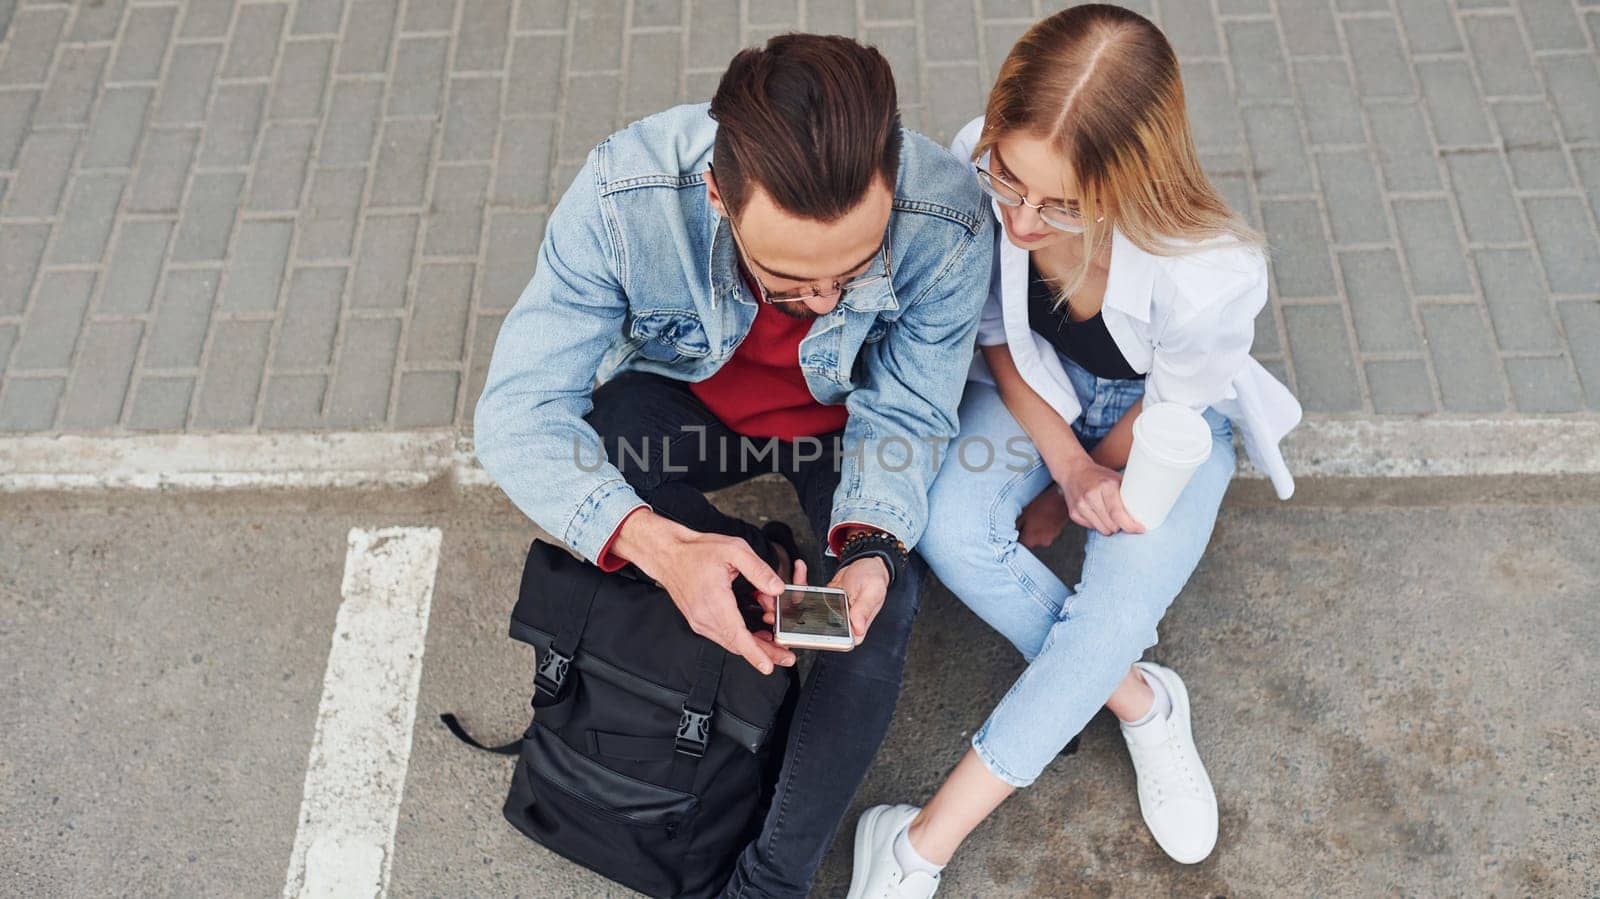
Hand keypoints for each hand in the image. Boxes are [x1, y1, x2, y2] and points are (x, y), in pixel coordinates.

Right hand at [613, 510, 795, 673]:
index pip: (737, 636)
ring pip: (731, 642)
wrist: (668, 554)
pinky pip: (723, 636)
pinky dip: (741, 637)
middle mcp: (704, 617)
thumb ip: (758, 569)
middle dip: (764, 653)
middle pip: (737, 644)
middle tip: (786, 656)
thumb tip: (777, 588)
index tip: (768, 666)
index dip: (754, 653)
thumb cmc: (696, 551)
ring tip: (776, 641)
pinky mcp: (699, 621)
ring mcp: (700, 622)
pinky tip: (756, 634)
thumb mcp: (733, 549)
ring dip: (754, 644)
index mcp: (714, 602)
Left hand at [754, 554, 888, 646]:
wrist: (869, 562)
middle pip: (811, 629)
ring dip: (790, 602)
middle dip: (790, 620)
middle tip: (774, 613)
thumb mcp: (873, 592)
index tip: (791, 632)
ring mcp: (828, 613)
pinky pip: (807, 595)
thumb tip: (856, 628)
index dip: (809, 638)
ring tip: (780, 591)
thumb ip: (864, 610)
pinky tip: (798, 568)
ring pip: (804, 613)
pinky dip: (800, 583)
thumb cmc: (875, 577)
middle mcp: (839, 624)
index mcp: (853, 628)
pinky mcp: (821, 601)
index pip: (831, 641)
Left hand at [1016, 485, 1069, 547]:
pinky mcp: (1057, 533)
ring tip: (1036, 518)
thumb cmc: (1042, 506)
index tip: (1015, 534)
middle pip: (1031, 541)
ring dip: (1036, 530)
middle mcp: (1042, 542)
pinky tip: (1043, 517)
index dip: (1017, 539)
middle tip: (1026, 522)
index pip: (1021, 546)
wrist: (1061, 500)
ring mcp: (1051, 538)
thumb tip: (1010, 532)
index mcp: (1032, 539)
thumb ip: (1017, 526)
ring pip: (1039, 537)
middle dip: (1027, 533)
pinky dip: (1044, 527)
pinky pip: (1047, 533)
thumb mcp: (1024, 514)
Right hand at [1056, 459, 1144, 536]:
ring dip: (1110, 527)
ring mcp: (1080, 505)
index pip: (1117, 513)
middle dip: (1121, 526)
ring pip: (1102, 529)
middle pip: (1111, 525)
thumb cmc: (1099, 476)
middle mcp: (1091, 495)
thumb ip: (1128, 493)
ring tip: (1110, 516)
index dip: (1130, 525)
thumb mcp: (1116, 478)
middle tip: (1124, 520)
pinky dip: (1098, 525)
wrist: (1073, 471)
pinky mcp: (1073, 513)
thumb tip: (1147, 508)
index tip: (1140, 529)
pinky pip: (1091, 528)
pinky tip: (1098, 514)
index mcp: (1105, 486)